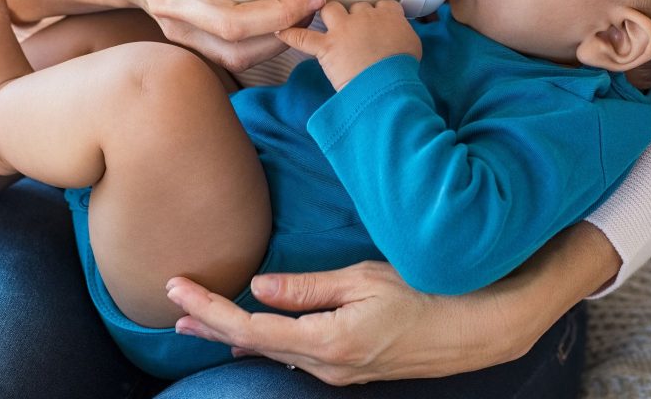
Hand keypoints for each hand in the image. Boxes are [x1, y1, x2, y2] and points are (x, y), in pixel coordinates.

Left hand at [164, 223, 620, 385]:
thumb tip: (260, 287)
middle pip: (252, 346)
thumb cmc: (427, 293)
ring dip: (232, 334)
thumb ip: (308, 288)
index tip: (176, 288)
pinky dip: (265, 339)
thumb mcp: (365, 279)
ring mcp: (339, 372)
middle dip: (209, 325)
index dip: (209, 309)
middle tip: (171, 307)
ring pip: (272, 352)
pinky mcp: (350, 367)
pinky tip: (252, 331)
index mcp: (327, 341)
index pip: (250, 327)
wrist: (478, 328)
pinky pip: (296, 354)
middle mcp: (327, 365)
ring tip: (197, 320)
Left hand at [276, 0, 421, 89]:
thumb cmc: (402, 69)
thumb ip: (402, 33)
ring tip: (326, 22)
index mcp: (388, 15)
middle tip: (354, 30)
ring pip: (330, 9)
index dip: (377, 12)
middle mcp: (364, 16)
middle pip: (355, 6)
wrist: (387, 85)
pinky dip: (291, 35)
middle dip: (353, 16)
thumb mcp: (413, 46)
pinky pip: (302, 37)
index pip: (382, 4)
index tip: (376, 20)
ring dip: (328, 14)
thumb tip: (397, 37)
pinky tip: (281, 32)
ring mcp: (343, 29)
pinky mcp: (327, 46)